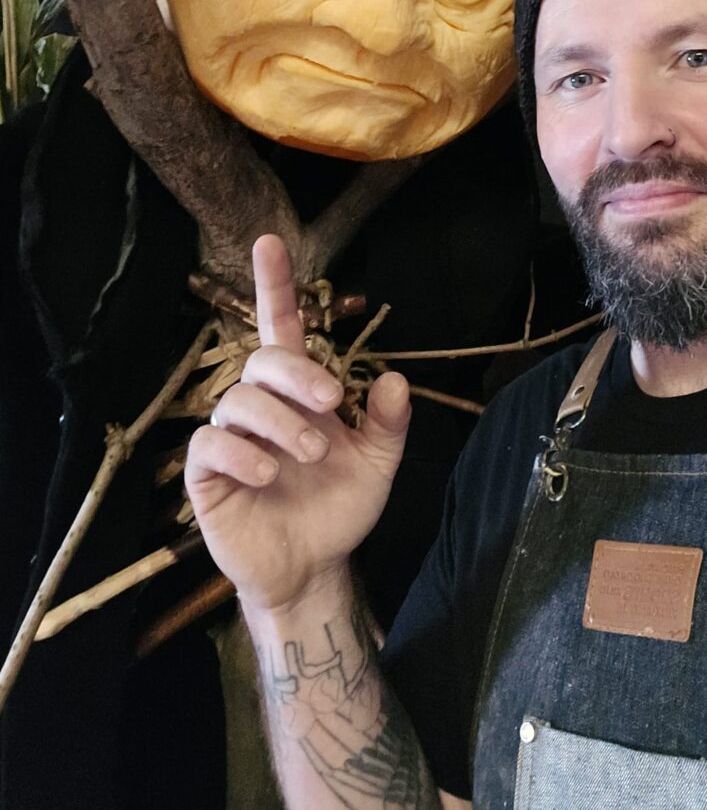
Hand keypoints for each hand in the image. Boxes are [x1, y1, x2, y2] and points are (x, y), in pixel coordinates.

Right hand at [185, 234, 409, 611]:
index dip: (275, 286)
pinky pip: (210, 444)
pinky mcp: (207, 474)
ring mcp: (232, 437)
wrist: (314, 567)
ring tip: (312, 452)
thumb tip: (395, 379)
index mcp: (298, 392)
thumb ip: (389, 423)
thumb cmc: (339, 507)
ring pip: (239, 399)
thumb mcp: (379, 464)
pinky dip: (241, 451)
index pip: (281, 327)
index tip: (271, 243)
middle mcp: (261, 405)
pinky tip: (269, 472)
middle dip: (297, 373)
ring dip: (279, 420)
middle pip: (262, 359)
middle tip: (330, 404)